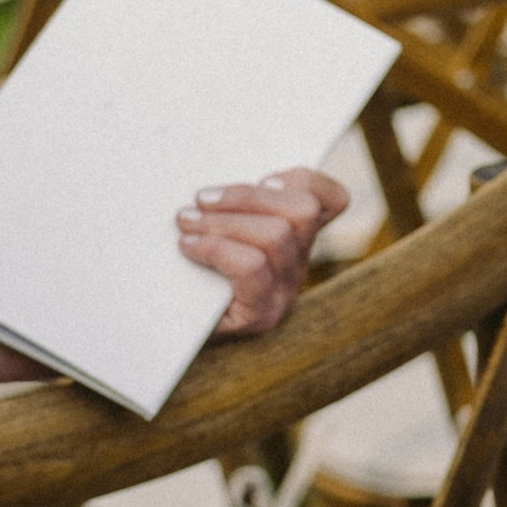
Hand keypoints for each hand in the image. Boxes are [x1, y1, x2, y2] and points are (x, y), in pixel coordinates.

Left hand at [180, 165, 348, 336]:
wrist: (175, 328)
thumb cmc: (192, 274)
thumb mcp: (219, 230)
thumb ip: (233, 206)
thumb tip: (218, 181)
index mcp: (296, 236)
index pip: (331, 201)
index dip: (308, 181)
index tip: (268, 178)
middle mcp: (299, 264)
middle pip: (301, 211)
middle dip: (245, 196)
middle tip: (201, 199)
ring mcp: (285, 292)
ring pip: (276, 235)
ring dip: (221, 221)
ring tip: (186, 221)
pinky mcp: (262, 314)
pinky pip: (251, 267)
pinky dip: (215, 248)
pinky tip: (188, 246)